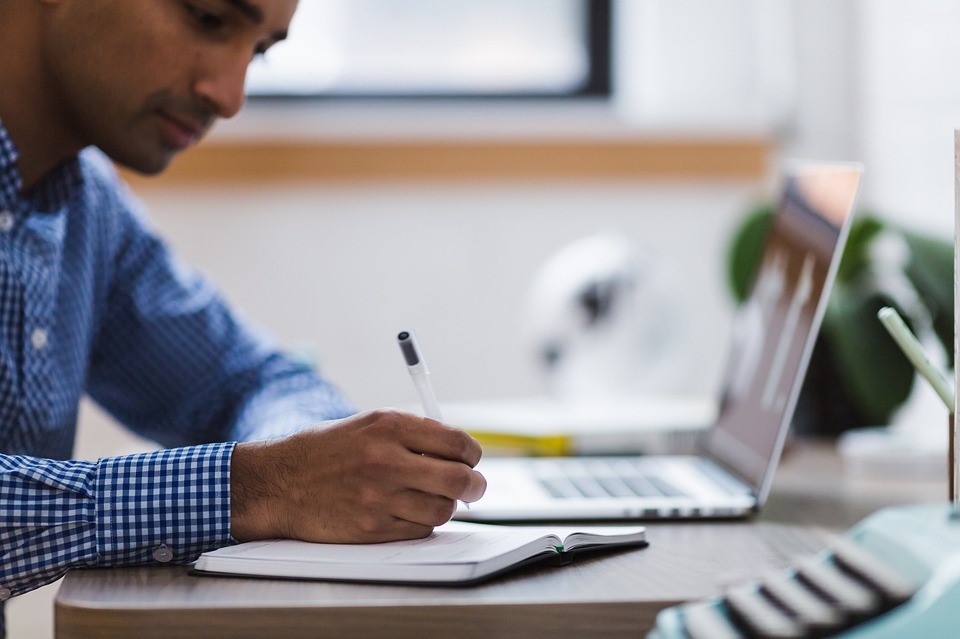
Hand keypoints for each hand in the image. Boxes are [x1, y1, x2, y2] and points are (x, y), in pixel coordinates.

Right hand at [230, 409, 485, 542]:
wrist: (278, 483)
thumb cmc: (325, 451)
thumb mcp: (367, 425)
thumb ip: (412, 433)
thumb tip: (458, 451)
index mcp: (389, 426)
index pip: (457, 442)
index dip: (472, 454)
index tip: (472, 459)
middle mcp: (387, 460)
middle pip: (459, 479)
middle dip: (475, 485)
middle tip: (474, 487)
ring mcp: (379, 497)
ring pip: (443, 509)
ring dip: (446, 506)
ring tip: (433, 498)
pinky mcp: (372, 528)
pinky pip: (420, 530)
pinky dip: (422, 523)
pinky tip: (408, 511)